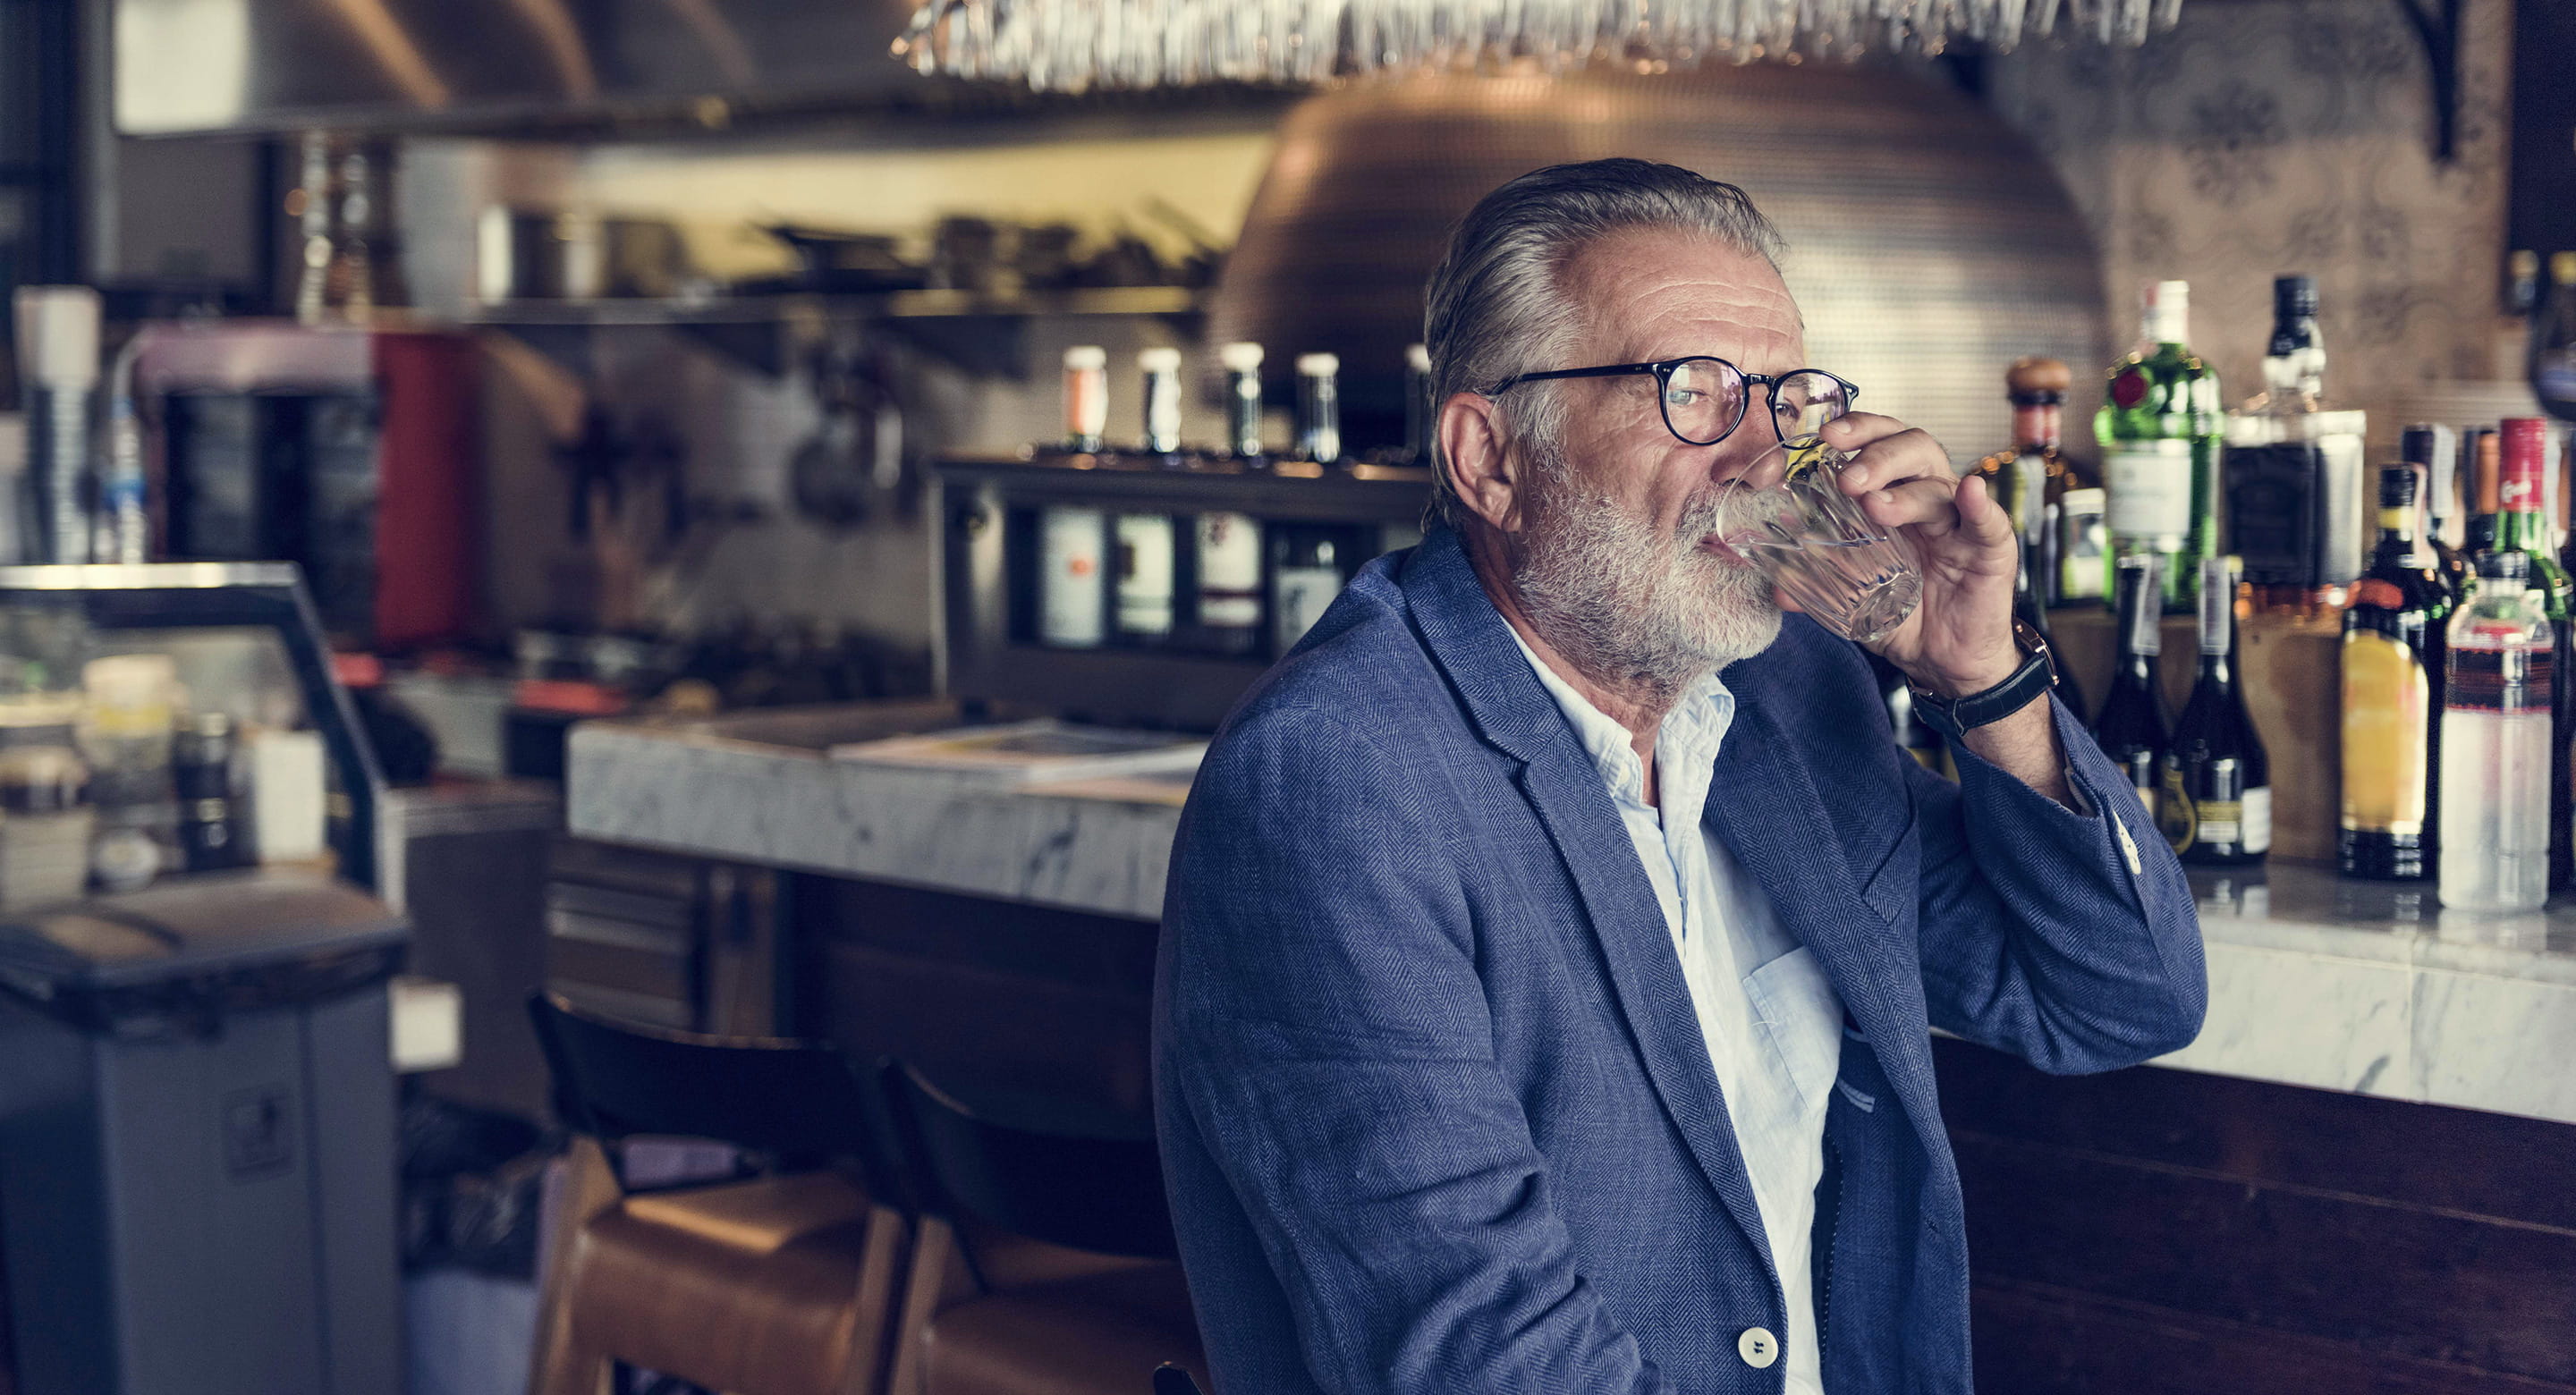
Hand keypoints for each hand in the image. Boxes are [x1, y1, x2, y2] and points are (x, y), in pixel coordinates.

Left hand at [1797, 412, 2021, 699]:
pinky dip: (1979, 505)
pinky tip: (1969, 492)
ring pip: (1939, 487)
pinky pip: (1988, 522)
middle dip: (1877, 455)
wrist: (1942, 660)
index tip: (1824, 435)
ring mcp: (1960, 523)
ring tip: (1875, 506)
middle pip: (1913, 450)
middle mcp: (1929, 499)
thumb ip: (1818, 586)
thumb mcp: (1852, 598)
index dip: (1857, 431)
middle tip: (1847, 479)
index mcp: (1895, 496)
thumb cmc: (1902, 614)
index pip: (1880, 444)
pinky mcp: (1991, 550)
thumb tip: (1778, 587)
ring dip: (1906, 492)